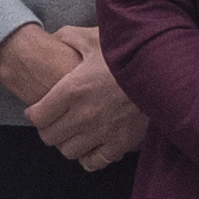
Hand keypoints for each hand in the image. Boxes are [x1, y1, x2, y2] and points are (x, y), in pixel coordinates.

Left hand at [0, 23, 147, 173]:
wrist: (164, 69)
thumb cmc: (128, 52)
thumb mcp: (96, 38)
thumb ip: (68, 36)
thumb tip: (52, 38)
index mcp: (72, 90)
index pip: (37, 116)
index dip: (33, 113)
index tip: (37, 109)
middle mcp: (83, 115)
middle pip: (50, 137)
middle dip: (47, 128)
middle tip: (53, 120)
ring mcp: (102, 132)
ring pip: (69, 151)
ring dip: (67, 142)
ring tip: (72, 131)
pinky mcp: (121, 143)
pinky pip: (94, 162)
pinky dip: (89, 156)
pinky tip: (92, 144)